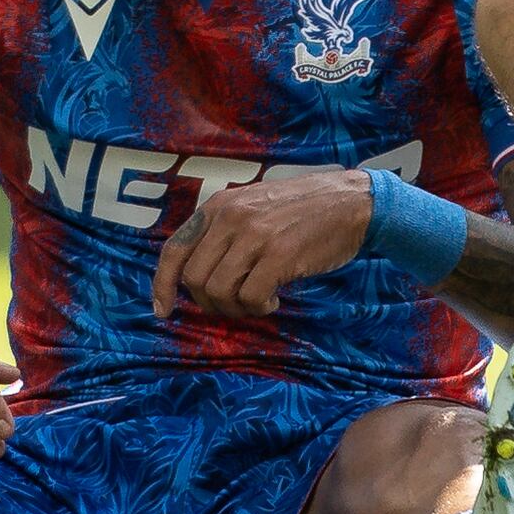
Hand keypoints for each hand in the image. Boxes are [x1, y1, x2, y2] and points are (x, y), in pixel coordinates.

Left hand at [151, 166, 372, 319]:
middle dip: (210, 304)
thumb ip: (224, 231)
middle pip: (195, 279)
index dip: (163, 284)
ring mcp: (254, 236)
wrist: (351, 201)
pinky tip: (274, 298)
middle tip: (235, 304)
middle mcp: (230, 218)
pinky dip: (259, 307)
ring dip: (235, 309)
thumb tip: (199, 278)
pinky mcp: (279, 255)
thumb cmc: (301, 209)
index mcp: (218, 207)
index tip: (163, 311)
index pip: (174, 249)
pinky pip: (250, 297)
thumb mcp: (252, 206)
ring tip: (258, 300)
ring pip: (219, 292)